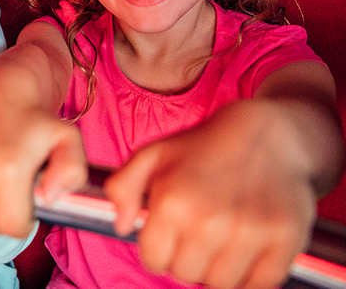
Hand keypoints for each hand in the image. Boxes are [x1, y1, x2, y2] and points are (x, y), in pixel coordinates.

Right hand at [0, 98, 85, 237]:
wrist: (0, 88)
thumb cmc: (34, 120)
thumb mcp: (68, 141)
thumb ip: (73, 172)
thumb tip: (49, 198)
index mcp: (10, 168)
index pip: (11, 227)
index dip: (22, 221)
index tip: (24, 205)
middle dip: (0, 218)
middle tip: (7, 196)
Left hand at [106, 101, 315, 288]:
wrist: (267, 133)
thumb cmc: (204, 147)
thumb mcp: (152, 155)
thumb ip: (123, 187)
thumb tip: (121, 226)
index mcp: (172, 202)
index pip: (154, 261)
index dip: (159, 250)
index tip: (170, 236)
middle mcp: (209, 221)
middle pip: (186, 275)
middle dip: (187, 258)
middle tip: (197, 234)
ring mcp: (250, 232)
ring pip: (221, 284)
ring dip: (218, 269)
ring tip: (221, 241)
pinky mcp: (285, 239)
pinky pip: (260, 285)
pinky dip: (252, 276)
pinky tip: (246, 251)